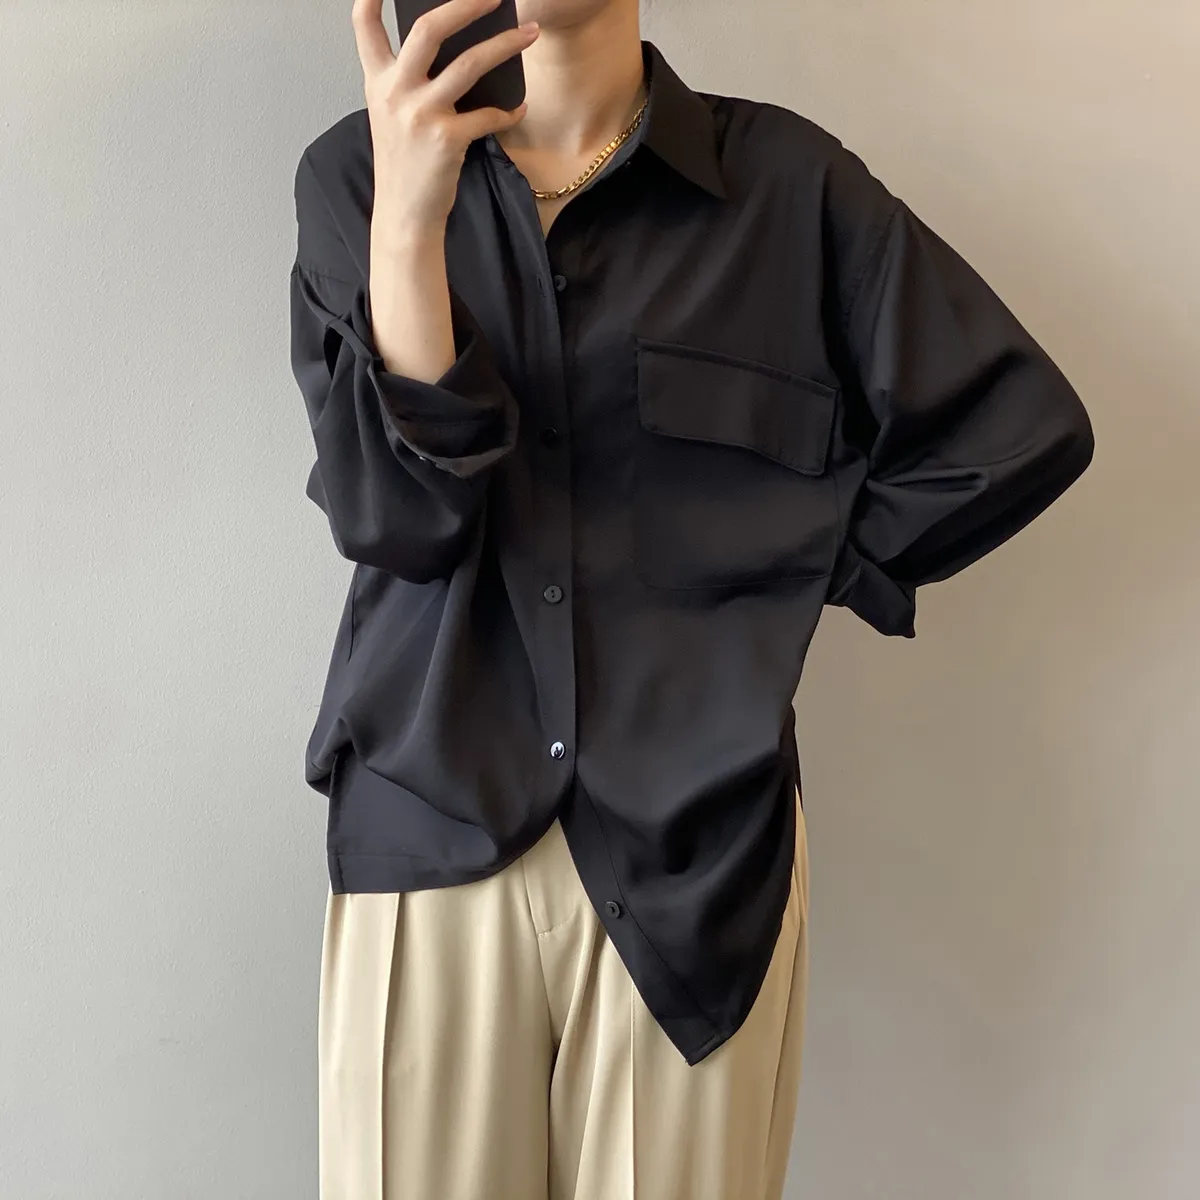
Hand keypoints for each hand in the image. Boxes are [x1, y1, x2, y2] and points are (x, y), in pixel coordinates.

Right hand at [353, 0, 538, 235]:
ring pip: (469, 64)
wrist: (404, 213)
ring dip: (504, 45)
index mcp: (378, 83)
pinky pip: (487, 115)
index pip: (365, 27)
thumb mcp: (393, 117)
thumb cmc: (405, 165)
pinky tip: (517, 109)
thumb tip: (456, 52)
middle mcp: (395, 92)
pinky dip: (507, 111)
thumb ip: (409, 83)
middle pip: (428, 29)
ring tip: (529, 34)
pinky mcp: (446, 139)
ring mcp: (420, 114)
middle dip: (465, 5)